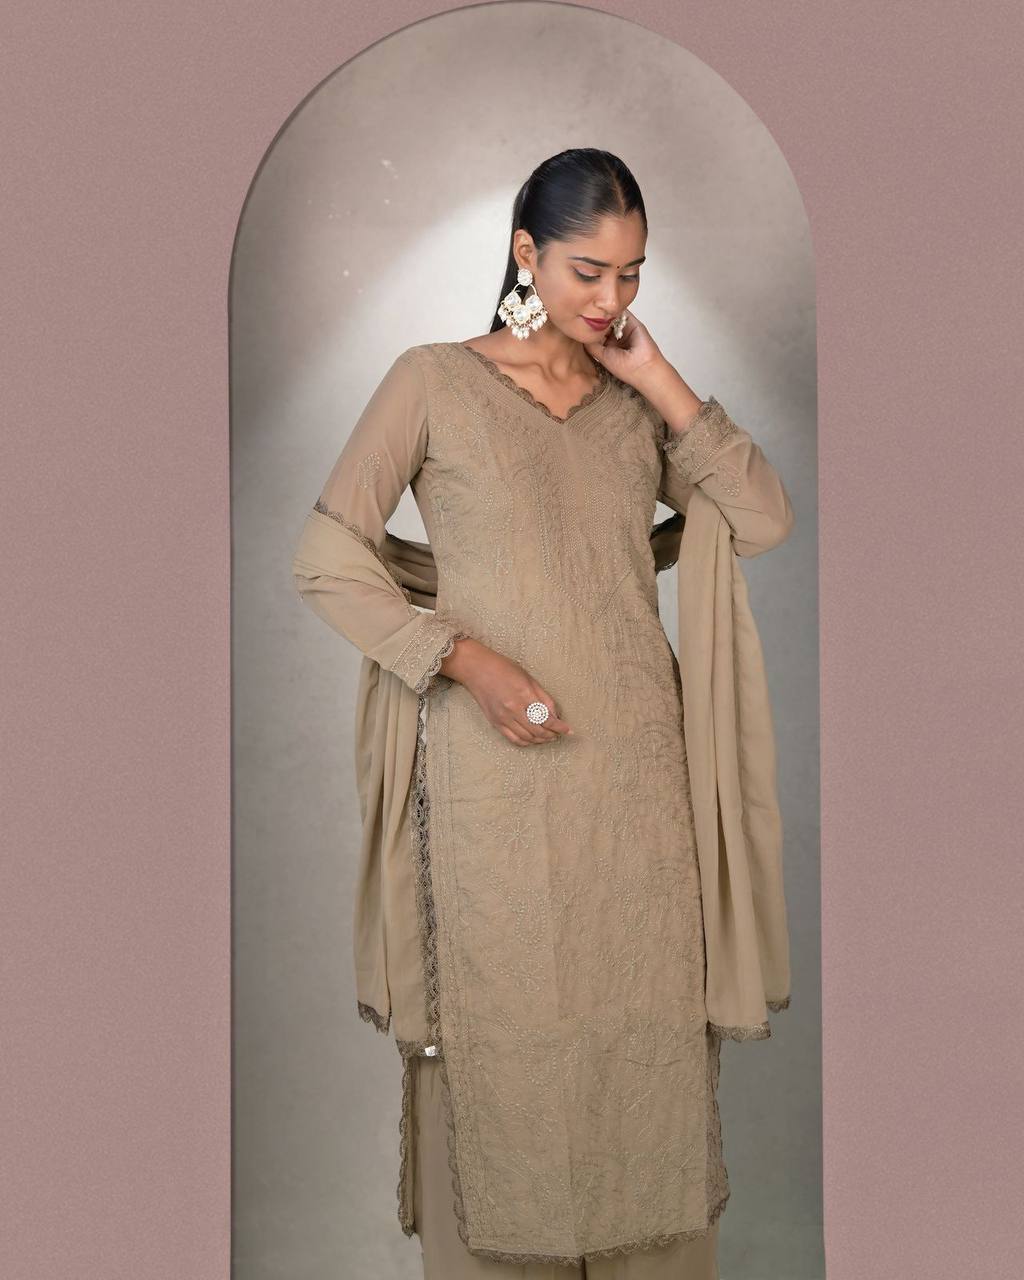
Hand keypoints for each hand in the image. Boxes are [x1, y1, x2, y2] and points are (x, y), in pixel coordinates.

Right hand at [457, 645, 572, 747]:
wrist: (476, 669)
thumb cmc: (503, 668)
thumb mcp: (529, 678)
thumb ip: (544, 697)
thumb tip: (555, 714)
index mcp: (524, 694)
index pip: (546, 718)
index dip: (559, 727)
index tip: (568, 730)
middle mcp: (513, 709)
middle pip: (538, 730)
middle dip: (552, 734)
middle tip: (559, 733)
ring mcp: (503, 718)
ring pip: (527, 738)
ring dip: (540, 740)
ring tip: (548, 737)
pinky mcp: (495, 723)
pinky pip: (514, 739)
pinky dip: (526, 742)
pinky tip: (533, 739)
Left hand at [582, 310, 666, 390]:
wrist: (644, 366)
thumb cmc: (625, 368)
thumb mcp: (602, 356)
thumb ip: (591, 344)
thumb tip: (581, 333)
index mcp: (607, 348)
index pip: (594, 335)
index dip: (587, 330)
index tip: (577, 324)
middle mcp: (615, 338)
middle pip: (601, 325)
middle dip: (594, 321)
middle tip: (584, 314)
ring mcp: (623, 329)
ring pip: (610, 318)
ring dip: (604, 315)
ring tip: (595, 312)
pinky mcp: (632, 322)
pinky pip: (622, 312)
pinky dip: (615, 311)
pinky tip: (607, 312)